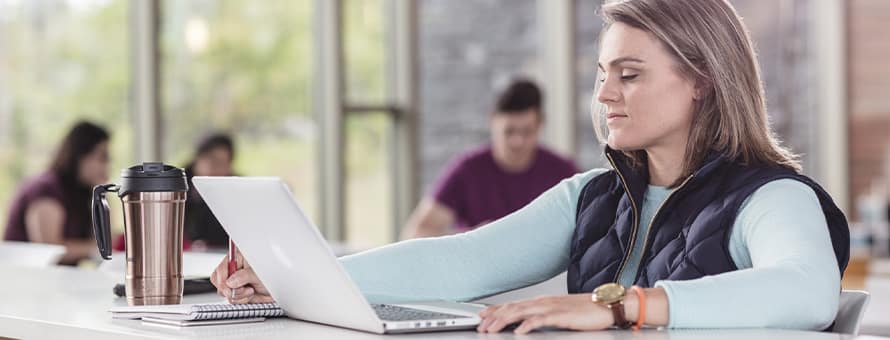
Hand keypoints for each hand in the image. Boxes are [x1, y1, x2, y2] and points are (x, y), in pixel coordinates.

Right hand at [210, 252, 274, 303]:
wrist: (281, 289)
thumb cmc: (273, 275)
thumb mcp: (258, 274)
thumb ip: (244, 276)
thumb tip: (230, 281)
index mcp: (238, 258)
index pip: (221, 268)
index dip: (222, 279)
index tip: (229, 288)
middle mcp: (235, 270)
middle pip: (220, 282)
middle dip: (232, 290)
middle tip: (247, 289)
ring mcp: (235, 282)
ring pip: (225, 293)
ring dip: (239, 296)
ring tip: (252, 291)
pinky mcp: (238, 292)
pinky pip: (232, 299)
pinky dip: (242, 300)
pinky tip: (251, 296)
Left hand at [477, 294, 614, 333]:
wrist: (607, 305)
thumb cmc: (585, 311)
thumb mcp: (559, 313)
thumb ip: (543, 316)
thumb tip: (527, 323)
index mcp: (542, 302)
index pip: (513, 304)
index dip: (495, 310)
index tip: (481, 316)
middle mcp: (543, 302)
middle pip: (512, 308)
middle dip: (494, 317)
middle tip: (480, 326)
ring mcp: (552, 308)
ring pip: (521, 312)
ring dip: (504, 320)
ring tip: (491, 328)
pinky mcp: (562, 316)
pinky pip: (541, 320)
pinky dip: (528, 324)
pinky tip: (519, 330)